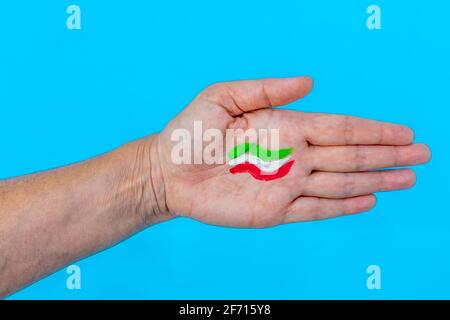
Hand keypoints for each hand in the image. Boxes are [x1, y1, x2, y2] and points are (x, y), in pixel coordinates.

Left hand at [154, 77, 429, 227]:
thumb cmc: (191, 131)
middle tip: (423, 153)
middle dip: (387, 154)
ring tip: (407, 177)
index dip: (373, 130)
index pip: (339, 128)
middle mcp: (292, 155)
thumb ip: (266, 88)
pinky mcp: (274, 211)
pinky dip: (343, 206)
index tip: (403, 131)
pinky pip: (316, 209)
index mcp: (285, 126)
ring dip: (376, 180)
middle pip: (350, 155)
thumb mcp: (223, 97)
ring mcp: (286, 185)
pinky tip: (368, 199)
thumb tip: (311, 82)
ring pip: (341, 183)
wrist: (168, 171)